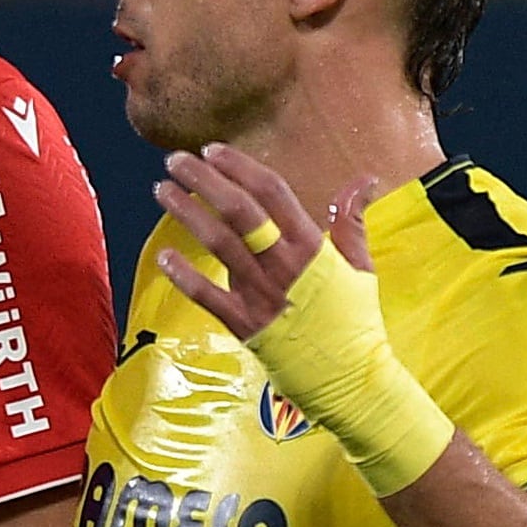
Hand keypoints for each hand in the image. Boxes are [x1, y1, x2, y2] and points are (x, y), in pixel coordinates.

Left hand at [151, 145, 379, 343]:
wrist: (349, 376)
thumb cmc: (354, 319)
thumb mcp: (359, 265)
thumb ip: (352, 219)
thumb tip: (365, 179)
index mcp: (312, 246)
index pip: (272, 193)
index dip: (241, 167)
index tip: (213, 150)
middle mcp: (284, 265)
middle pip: (239, 212)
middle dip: (204, 181)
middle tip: (176, 160)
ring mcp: (262, 295)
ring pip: (218, 245)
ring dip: (187, 214)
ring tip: (162, 191)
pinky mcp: (246, 325)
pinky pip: (208, 297)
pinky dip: (184, 276)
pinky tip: (164, 255)